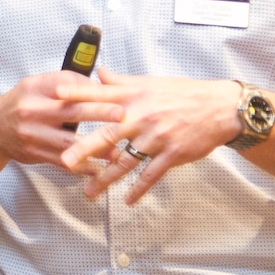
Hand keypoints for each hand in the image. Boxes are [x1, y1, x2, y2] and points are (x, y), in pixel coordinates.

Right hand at [0, 71, 126, 168]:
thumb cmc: (22, 103)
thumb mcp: (36, 85)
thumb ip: (65, 82)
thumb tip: (99, 82)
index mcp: (35, 88)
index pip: (66, 85)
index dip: (90, 89)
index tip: (113, 92)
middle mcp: (31, 110)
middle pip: (71, 111)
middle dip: (99, 113)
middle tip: (122, 115)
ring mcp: (32, 134)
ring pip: (68, 142)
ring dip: (94, 147)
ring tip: (116, 150)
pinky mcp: (34, 154)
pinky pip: (62, 161)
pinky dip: (81, 166)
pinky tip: (98, 168)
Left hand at [56, 66, 240, 204]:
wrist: (220, 107)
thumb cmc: (183, 94)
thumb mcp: (150, 83)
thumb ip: (121, 82)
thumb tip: (98, 72)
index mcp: (134, 97)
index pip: (100, 94)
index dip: (78, 93)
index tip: (55, 94)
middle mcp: (142, 116)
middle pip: (108, 133)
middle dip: (85, 148)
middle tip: (64, 161)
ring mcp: (157, 137)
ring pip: (126, 161)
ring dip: (106, 178)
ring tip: (89, 192)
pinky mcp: (172, 154)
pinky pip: (151, 175)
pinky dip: (139, 189)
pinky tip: (127, 201)